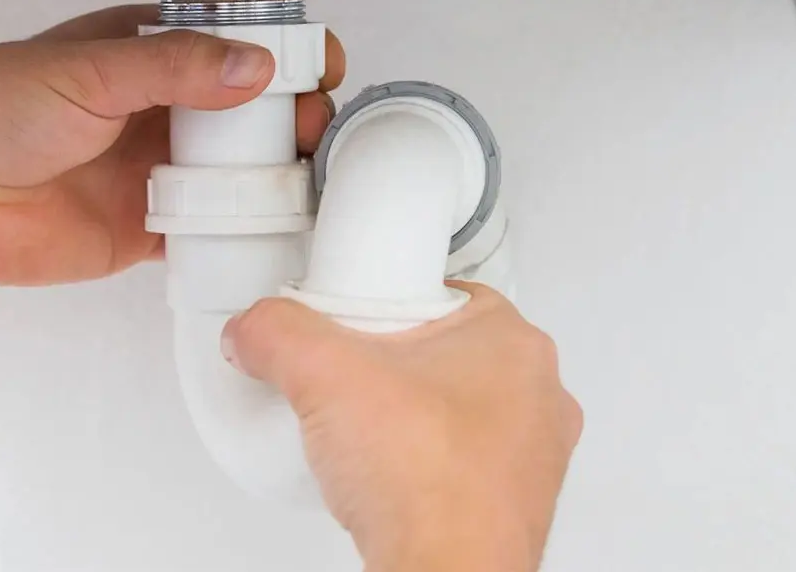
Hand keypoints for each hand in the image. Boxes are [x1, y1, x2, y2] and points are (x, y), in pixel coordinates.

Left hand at [0, 5, 345, 285]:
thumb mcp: (88, 71)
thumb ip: (174, 68)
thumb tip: (256, 67)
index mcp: (137, 52)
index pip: (226, 44)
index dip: (278, 53)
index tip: (320, 66)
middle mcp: (151, 110)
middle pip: (244, 112)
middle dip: (290, 117)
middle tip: (315, 130)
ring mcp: (150, 171)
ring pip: (235, 172)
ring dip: (276, 174)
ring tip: (311, 178)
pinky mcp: (141, 231)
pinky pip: (207, 230)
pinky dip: (243, 230)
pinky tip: (280, 229)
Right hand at [223, 284, 581, 571]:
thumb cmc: (428, 485)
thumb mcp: (321, 374)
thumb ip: (276, 333)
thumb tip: (255, 329)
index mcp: (515, 341)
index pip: (441, 293)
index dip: (384, 303)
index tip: (350, 323)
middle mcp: (539, 395)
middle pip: (443, 352)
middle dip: (391, 365)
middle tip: (347, 380)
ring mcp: (533, 453)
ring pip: (454, 410)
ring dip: (409, 419)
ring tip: (361, 434)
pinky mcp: (514, 502)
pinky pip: (459, 465)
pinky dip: (422, 468)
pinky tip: (385, 478)